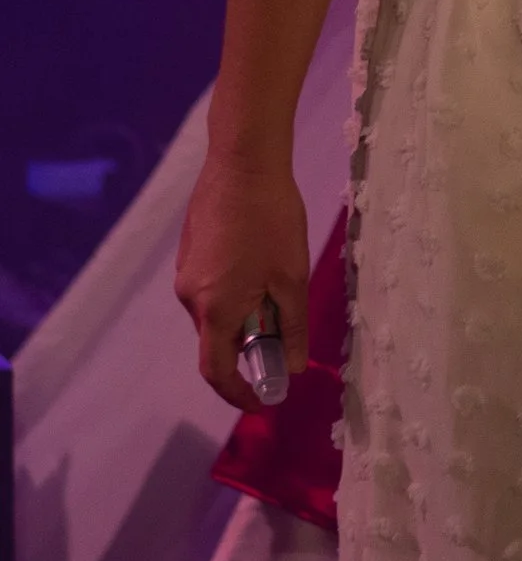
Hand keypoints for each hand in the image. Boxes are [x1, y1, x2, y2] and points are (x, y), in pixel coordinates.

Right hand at [174, 154, 310, 412]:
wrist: (242, 160)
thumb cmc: (272, 219)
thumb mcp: (292, 277)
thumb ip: (293, 327)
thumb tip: (295, 368)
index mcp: (213, 309)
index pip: (216, 371)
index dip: (238, 393)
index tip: (263, 401)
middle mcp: (189, 296)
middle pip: (218, 340)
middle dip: (250, 349)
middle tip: (287, 341)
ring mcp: (186, 271)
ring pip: (216, 312)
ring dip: (245, 317)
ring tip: (280, 290)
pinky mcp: (190, 251)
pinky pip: (212, 288)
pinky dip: (236, 294)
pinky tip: (263, 264)